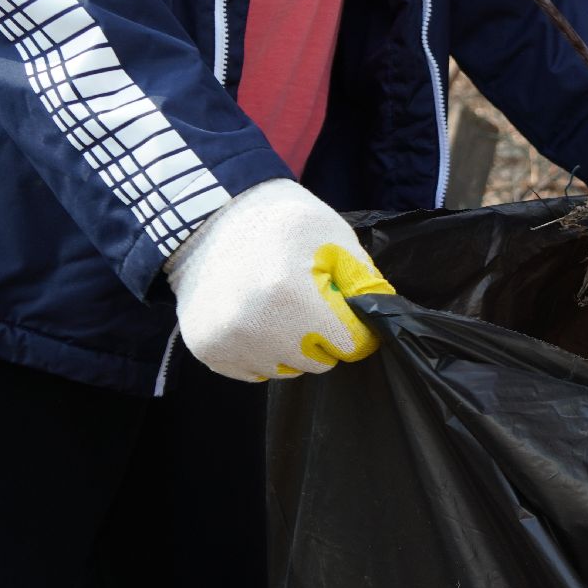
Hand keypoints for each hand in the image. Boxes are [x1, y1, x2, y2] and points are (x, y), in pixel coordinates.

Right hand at [166, 180, 394, 380]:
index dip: (353, 325)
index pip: (350, 345)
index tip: (340, 307)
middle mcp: (256, 325)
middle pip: (319, 362)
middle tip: (303, 301)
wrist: (207, 215)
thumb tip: (381, 315)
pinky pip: (254, 372)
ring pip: (286, 370)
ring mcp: (227, 340)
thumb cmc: (277, 221)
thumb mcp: (331, 233)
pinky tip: (251, 316)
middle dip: (321, 336)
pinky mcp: (207, 349)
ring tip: (274, 306)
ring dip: (289, 347)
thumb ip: (364, 280)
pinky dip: (260, 351)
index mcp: (292, 295)